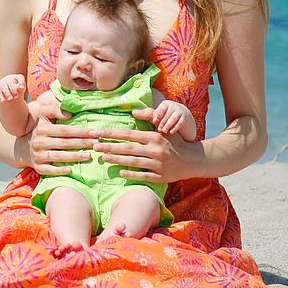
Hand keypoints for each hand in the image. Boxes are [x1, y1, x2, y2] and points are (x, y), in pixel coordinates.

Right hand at [0, 74, 26, 102]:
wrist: (10, 97)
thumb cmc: (18, 92)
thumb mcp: (22, 91)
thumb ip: (22, 88)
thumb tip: (20, 87)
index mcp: (17, 77)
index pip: (20, 78)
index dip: (21, 83)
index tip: (22, 90)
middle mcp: (9, 77)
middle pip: (11, 82)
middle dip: (13, 90)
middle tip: (16, 97)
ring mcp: (2, 81)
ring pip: (3, 86)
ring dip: (7, 93)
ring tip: (10, 99)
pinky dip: (0, 95)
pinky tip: (3, 100)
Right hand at [27, 116, 96, 175]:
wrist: (23, 147)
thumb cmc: (40, 129)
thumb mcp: (43, 116)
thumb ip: (55, 110)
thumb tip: (70, 113)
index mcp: (43, 129)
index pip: (65, 130)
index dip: (80, 131)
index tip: (94, 132)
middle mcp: (39, 142)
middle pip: (64, 143)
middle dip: (82, 143)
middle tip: (96, 144)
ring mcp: (38, 155)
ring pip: (59, 156)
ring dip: (74, 157)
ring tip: (89, 156)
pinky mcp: (37, 167)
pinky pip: (49, 170)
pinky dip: (60, 170)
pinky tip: (71, 170)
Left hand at [88, 108, 203, 183]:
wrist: (194, 160)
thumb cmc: (175, 142)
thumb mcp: (165, 128)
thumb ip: (150, 118)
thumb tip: (133, 111)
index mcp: (154, 137)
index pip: (128, 134)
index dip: (111, 133)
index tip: (96, 132)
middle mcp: (156, 150)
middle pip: (128, 148)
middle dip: (109, 146)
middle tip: (94, 145)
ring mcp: (158, 164)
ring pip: (133, 162)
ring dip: (117, 160)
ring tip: (103, 157)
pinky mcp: (161, 177)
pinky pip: (143, 175)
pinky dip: (131, 174)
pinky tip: (120, 172)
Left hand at [151, 100, 190, 134]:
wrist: (183, 114)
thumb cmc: (167, 115)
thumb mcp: (162, 113)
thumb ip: (156, 116)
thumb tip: (153, 121)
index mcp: (166, 104)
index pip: (161, 109)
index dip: (158, 115)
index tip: (154, 122)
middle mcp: (174, 105)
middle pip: (167, 114)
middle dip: (162, 122)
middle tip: (159, 129)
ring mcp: (180, 110)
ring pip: (173, 118)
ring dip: (168, 125)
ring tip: (164, 131)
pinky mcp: (185, 116)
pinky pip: (180, 122)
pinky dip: (175, 128)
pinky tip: (171, 132)